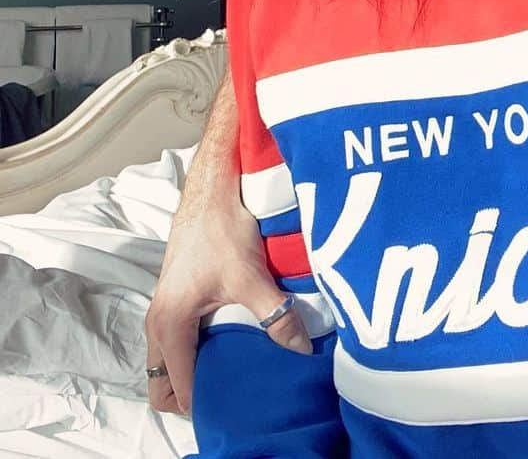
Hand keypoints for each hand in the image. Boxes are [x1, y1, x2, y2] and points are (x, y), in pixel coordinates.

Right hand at [144, 179, 311, 414]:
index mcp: (170, 324)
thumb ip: (275, 316)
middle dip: (193, 395)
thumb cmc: (222, 229)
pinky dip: (196, 351)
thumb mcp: (252, 277)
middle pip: (163, 383)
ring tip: (235, 374)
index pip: (178, 387)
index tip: (234, 408)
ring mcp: (164, 309)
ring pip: (169, 362)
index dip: (205, 403)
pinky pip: (177, 341)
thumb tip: (301, 350)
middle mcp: (158, 322)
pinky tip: (230, 345)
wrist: (211, 188)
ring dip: (194, 372)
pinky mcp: (176, 297)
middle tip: (233, 396)